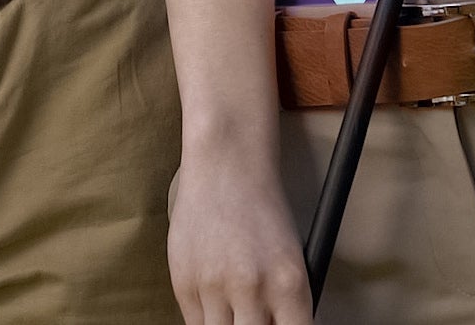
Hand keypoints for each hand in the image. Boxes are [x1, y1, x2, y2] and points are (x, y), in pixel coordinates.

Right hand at [168, 155, 313, 324]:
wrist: (225, 164)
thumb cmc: (262, 209)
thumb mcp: (291, 258)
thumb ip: (284, 304)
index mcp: (289, 283)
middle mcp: (252, 288)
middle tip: (254, 318)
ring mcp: (214, 286)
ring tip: (235, 308)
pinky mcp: (183, 282)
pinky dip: (208, 319)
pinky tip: (216, 299)